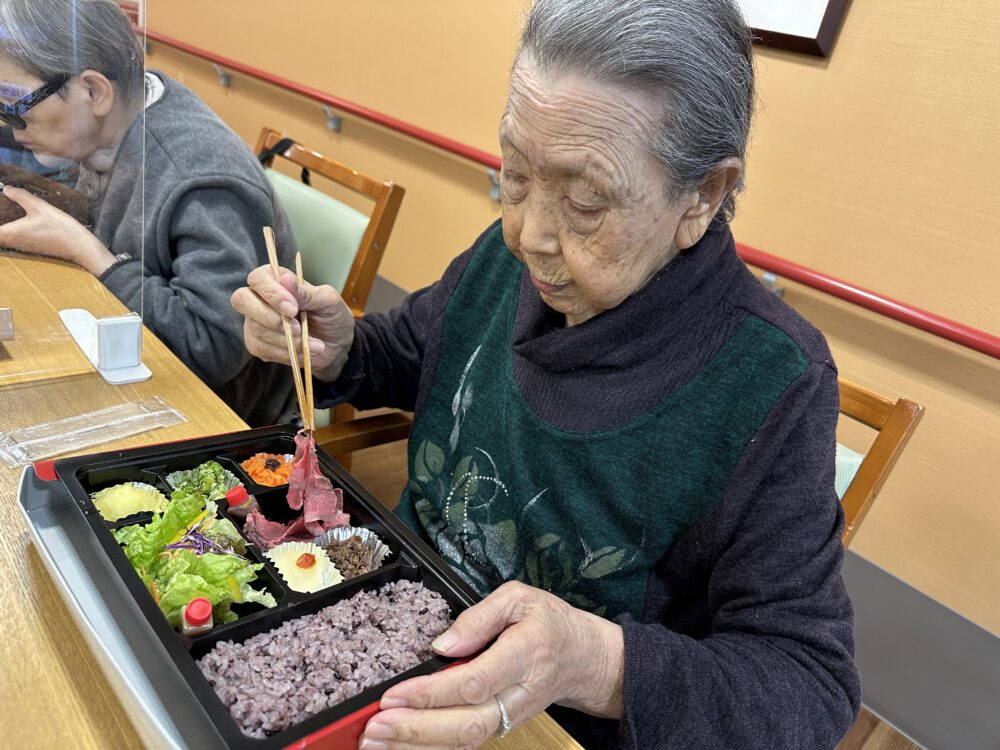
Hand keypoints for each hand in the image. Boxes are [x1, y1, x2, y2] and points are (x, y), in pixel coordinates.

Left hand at [0, 185, 113, 274]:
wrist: (80, 247)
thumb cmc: (60, 228)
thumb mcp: (40, 207)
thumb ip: (21, 196)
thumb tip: (6, 189)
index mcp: (10, 233)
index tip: (0, 209)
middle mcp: (13, 243)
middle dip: (0, 223)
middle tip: (4, 209)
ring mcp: (22, 247)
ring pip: (4, 239)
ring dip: (4, 228)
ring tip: (8, 213)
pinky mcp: (31, 248)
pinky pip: (13, 240)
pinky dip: (11, 232)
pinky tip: (19, 222)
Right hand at [230, 264, 354, 380]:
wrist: (336, 347)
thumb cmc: (332, 318)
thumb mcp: (329, 302)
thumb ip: (307, 293)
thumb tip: (286, 279)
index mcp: (277, 280)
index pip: (259, 278)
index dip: (272, 293)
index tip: (293, 309)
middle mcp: (260, 298)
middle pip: (242, 300)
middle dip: (270, 317)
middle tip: (298, 329)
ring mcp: (255, 322)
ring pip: (256, 328)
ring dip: (287, 340)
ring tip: (315, 344)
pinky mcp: (257, 344)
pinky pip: (261, 349)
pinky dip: (286, 353)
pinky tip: (303, 352)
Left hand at [359, 581, 623, 749]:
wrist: (583, 658)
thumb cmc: (549, 623)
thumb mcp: (519, 598)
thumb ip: (479, 616)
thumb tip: (441, 644)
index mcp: (526, 655)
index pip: (475, 682)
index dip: (432, 692)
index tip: (394, 694)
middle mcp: (519, 694)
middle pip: (467, 723)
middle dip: (416, 729)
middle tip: (374, 727)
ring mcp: (511, 717)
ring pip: (465, 742)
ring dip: (417, 746)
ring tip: (374, 743)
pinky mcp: (501, 727)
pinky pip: (465, 745)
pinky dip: (430, 749)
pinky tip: (399, 747)